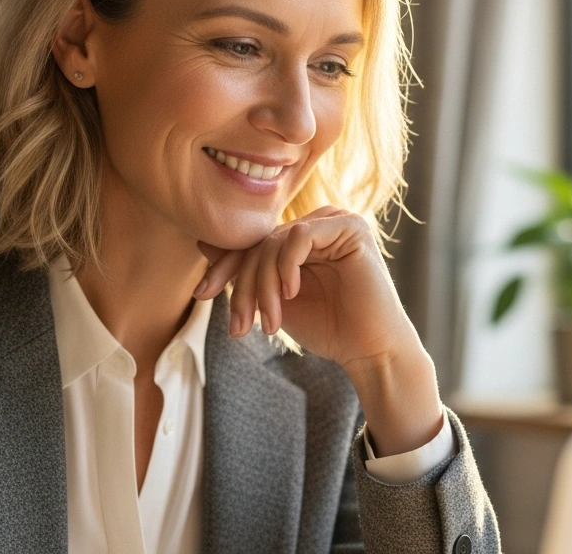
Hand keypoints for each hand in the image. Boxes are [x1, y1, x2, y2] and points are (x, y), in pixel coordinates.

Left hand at [194, 206, 443, 455]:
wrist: (368, 350)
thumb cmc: (328, 327)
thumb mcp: (274, 300)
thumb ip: (247, 272)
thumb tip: (203, 242)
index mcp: (302, 237)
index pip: (252, 243)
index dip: (224, 267)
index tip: (202, 295)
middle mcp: (318, 223)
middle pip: (259, 243)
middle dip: (243, 286)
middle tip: (238, 326)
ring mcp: (335, 221)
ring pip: (275, 241)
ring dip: (264, 286)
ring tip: (268, 322)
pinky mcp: (351, 227)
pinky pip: (300, 236)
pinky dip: (287, 267)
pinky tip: (292, 294)